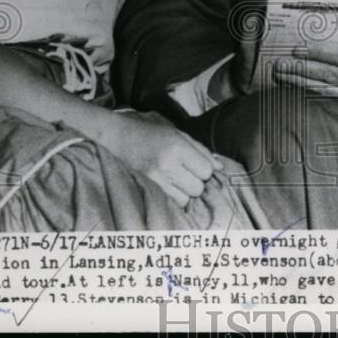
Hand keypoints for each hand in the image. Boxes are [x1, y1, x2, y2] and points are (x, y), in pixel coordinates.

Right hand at [108, 115, 222, 207]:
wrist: (117, 138)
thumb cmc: (151, 134)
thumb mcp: (179, 134)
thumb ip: (201, 150)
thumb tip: (220, 167)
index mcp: (177, 147)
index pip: (206, 171)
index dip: (204, 169)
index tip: (195, 165)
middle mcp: (167, 165)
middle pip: (197, 188)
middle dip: (195, 182)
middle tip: (184, 173)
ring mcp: (155, 180)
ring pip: (185, 199)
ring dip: (184, 192)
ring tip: (174, 180)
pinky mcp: (146, 190)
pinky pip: (171, 204)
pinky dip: (173, 198)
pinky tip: (167, 187)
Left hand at [277, 19, 337, 108]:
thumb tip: (336, 25)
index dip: (318, 52)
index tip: (297, 46)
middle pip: (329, 74)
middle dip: (302, 69)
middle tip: (279, 64)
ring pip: (327, 89)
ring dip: (300, 83)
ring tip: (280, 76)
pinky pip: (331, 99)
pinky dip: (311, 93)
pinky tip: (295, 87)